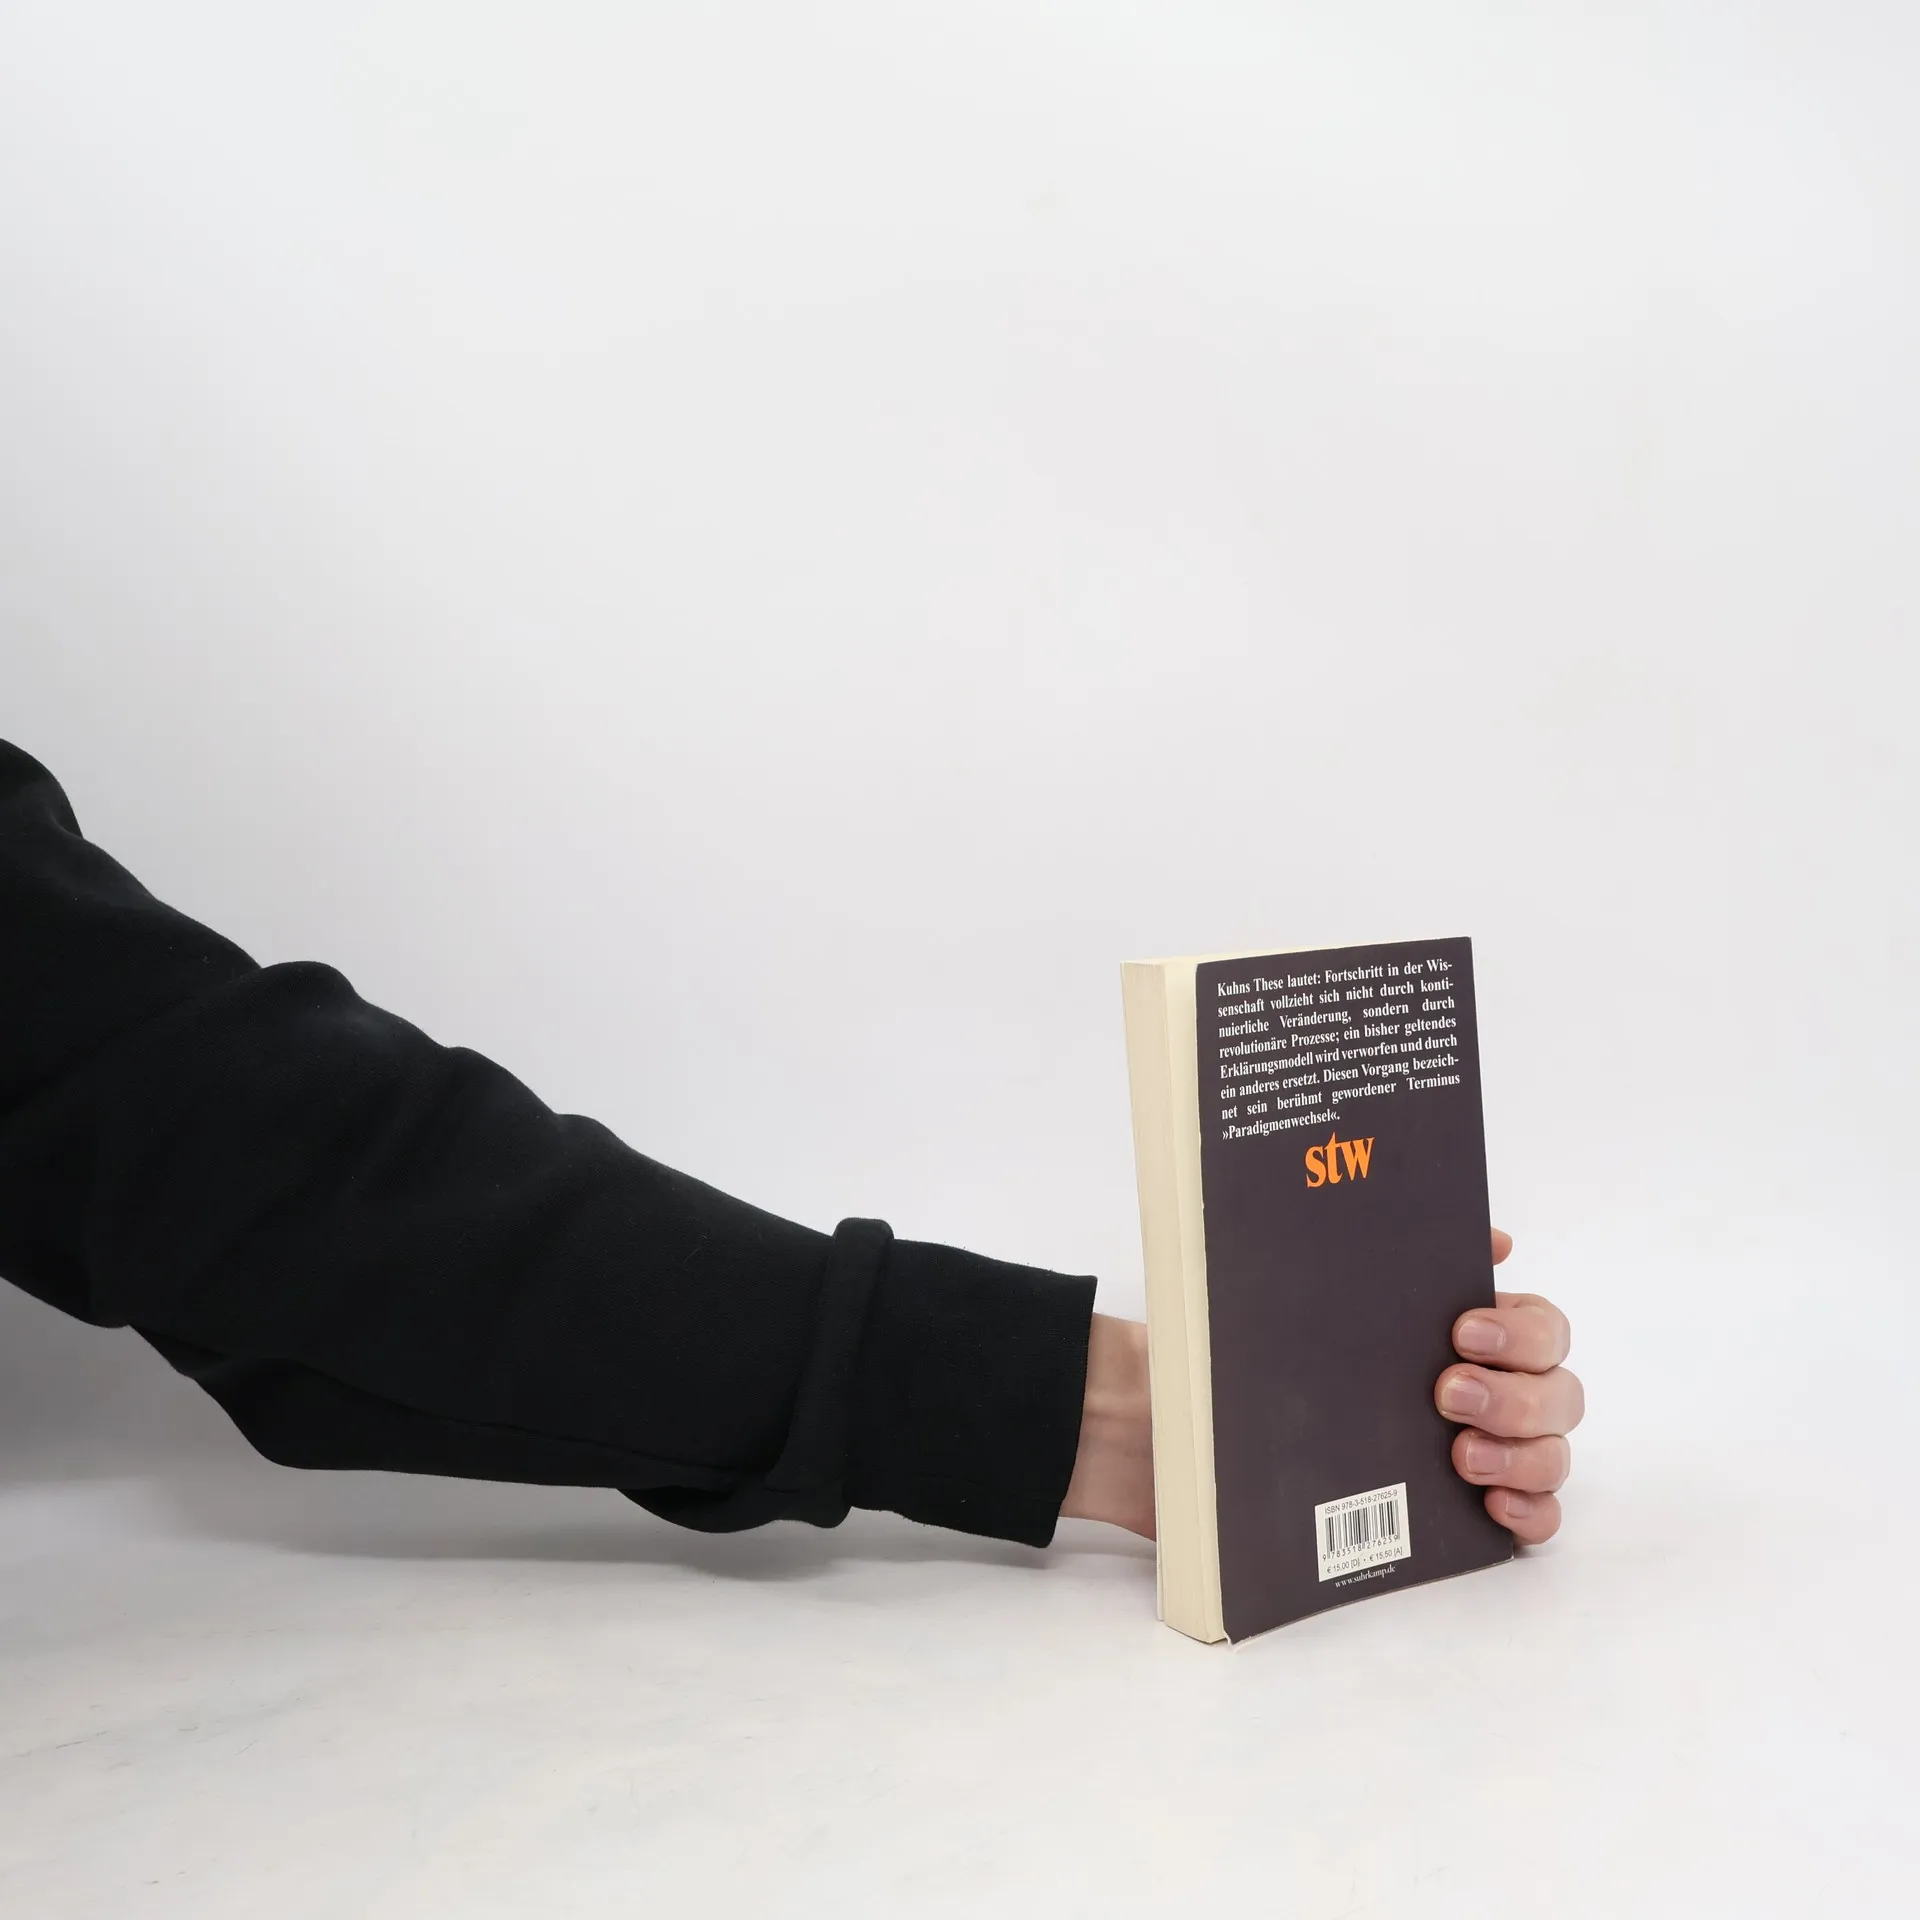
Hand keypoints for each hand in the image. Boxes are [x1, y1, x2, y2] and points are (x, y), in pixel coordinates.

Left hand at [1062, 1229, 1579, 1546]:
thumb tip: (1458, 1222)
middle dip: (1520, 1391)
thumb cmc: (1229, 1346)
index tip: (1464, 1329)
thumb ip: (1364, 1252)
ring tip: (1457, 1456)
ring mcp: (1468, 1449)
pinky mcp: (1447, 1513)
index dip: (1522, 1328)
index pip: (1534, 1320)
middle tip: (1446, 1393)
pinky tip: (1491, 1506)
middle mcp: (1473, 1382)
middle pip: (1558, 1387)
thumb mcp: (1284, 1283)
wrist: (1156, 1425)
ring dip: (1525, 1451)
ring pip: (1553, 1451)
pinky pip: (1533, 1517)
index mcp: (1447, 1322)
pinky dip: (1529, 1511)